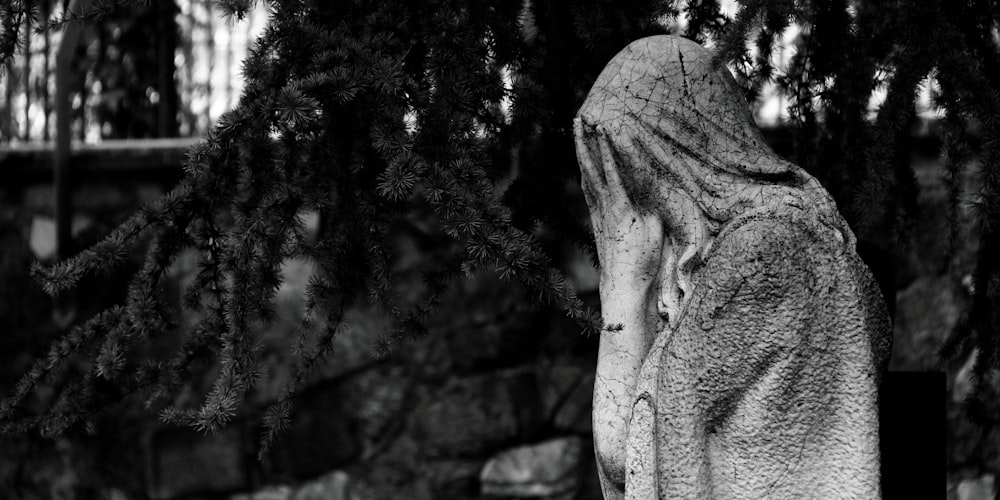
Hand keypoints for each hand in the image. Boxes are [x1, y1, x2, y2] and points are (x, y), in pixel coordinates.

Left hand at [573, 119, 664, 293]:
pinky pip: (588, 191)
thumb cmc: (643, 261)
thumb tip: (648, 195)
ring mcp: (597, 213)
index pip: (611, 170)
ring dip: (582, 154)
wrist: (621, 286)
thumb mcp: (655, 231)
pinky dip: (585, 174)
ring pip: (586, 177)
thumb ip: (651, 207)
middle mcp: (603, 206)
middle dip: (584, 142)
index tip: (602, 127)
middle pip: (590, 168)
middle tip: (578, 119)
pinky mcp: (595, 222)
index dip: (607, 147)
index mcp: (620, 206)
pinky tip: (583, 168)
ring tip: (578, 134)